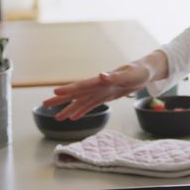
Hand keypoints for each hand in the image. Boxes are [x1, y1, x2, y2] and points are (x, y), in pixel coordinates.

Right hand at [42, 52, 165, 119]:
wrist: (145, 71)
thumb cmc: (138, 71)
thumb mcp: (129, 74)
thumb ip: (115, 76)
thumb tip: (101, 75)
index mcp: (102, 80)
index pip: (83, 85)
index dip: (69, 89)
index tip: (55, 91)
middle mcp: (98, 86)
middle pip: (77, 93)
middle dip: (61, 99)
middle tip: (44, 104)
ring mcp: (101, 91)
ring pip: (81, 101)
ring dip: (69, 109)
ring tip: (56, 118)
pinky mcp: (106, 96)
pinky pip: (91, 105)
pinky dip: (82, 110)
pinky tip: (73, 117)